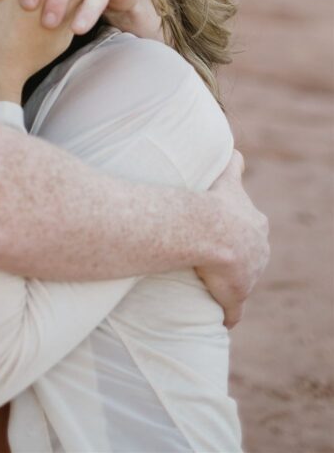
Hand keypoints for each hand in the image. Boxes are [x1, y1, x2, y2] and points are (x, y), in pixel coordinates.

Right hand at [196, 151, 269, 327]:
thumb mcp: (228, 176)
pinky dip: (228, 314)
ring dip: (231, 283)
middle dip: (240, 256)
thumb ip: (234, 163)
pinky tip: (220, 318)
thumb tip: (236, 150)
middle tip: (216, 255)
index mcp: (256, 225)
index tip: (227, 230)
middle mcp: (258, 250)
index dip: (241, 230)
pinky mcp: (236, 297)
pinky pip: (233, 311)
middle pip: (252, 255)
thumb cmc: (214, 203)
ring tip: (210, 283)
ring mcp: (249, 275)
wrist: (211, 230)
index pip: (254, 228)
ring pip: (244, 280)